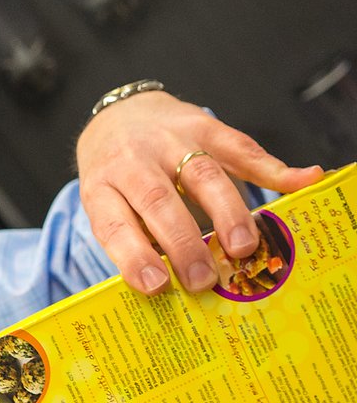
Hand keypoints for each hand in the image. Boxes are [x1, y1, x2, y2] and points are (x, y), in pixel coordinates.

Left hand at [75, 90, 320, 296]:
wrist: (120, 115)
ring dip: (227, 213)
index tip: (157, 285)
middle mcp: (132, 160)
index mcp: (102, 188)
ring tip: (243, 248)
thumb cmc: (117, 178)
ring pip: (202, 175)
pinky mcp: (203, 125)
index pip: (115, 225)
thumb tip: (173, 288)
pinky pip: (240, 147)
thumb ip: (137, 240)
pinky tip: (301, 181)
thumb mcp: (108, 206)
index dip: (135, 257)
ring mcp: (169, 140)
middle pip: (160, 201)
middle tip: (204, 279)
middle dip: (185, 244)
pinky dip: (273, 167)